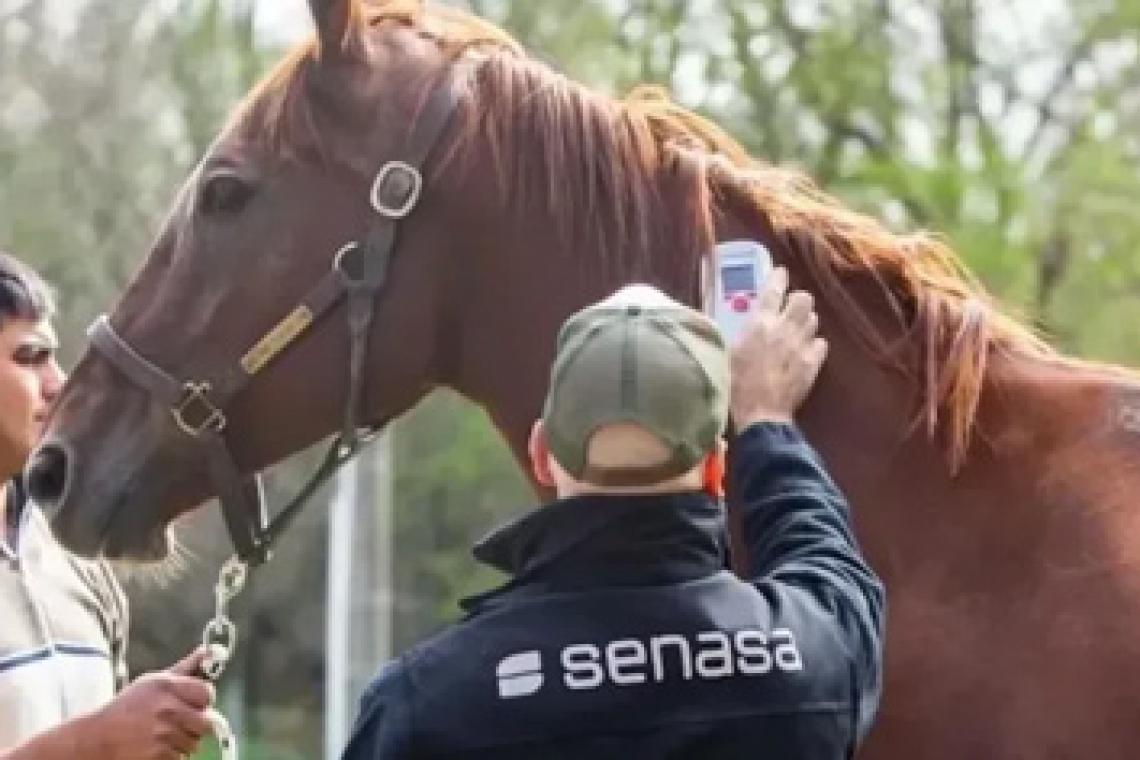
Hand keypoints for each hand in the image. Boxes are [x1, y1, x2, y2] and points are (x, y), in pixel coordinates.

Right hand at [80, 648, 215, 759]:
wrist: (97, 738)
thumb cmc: (129, 707)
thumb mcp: (154, 682)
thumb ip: (185, 669)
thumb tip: (211, 651)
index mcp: (167, 686)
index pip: (207, 694)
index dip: (204, 700)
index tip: (194, 704)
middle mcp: (167, 708)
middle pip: (207, 722)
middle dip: (197, 725)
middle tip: (180, 722)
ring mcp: (163, 734)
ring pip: (194, 743)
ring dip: (184, 742)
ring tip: (163, 735)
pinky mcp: (158, 755)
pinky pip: (180, 757)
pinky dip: (172, 755)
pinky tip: (156, 746)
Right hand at [730, 267, 827, 426]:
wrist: (760, 413)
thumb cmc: (736, 384)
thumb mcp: (729, 352)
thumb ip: (740, 332)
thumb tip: (743, 322)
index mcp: (759, 324)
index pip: (773, 290)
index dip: (777, 278)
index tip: (780, 273)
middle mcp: (784, 329)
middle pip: (803, 299)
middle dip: (797, 300)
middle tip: (790, 307)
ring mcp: (801, 346)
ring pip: (813, 320)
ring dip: (805, 321)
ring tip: (796, 329)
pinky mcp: (812, 363)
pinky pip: (821, 344)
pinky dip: (814, 344)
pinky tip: (805, 350)